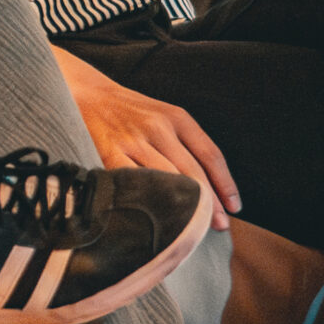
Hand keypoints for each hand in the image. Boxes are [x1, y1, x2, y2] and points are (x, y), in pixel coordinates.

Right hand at [54, 50, 239, 228]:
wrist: (88, 95)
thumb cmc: (131, 113)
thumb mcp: (163, 116)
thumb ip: (185, 143)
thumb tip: (210, 185)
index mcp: (176, 117)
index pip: (211, 154)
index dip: (225, 184)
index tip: (234, 207)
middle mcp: (158, 127)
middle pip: (193, 173)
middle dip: (210, 203)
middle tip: (219, 225)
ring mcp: (133, 140)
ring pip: (167, 181)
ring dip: (184, 208)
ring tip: (195, 229)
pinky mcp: (110, 153)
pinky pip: (136, 183)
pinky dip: (150, 202)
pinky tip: (158, 217)